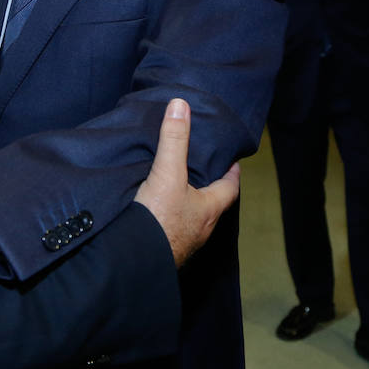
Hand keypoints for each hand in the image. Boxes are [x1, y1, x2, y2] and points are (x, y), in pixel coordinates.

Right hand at [133, 99, 239, 265]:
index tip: (233, 161)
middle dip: (208, 187)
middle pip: (212, 204)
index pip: (230, 188)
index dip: (232, 173)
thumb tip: (180, 105)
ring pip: (192, 219)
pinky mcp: (165, 251)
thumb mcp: (167, 173)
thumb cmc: (159, 220)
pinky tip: (154, 213)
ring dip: (188, 204)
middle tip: (202, 170)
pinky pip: (173, 231)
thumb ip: (173, 140)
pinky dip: (168, 219)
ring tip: (176, 188)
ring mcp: (183, 243)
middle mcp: (201, 229)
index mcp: (209, 209)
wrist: (135, 263)